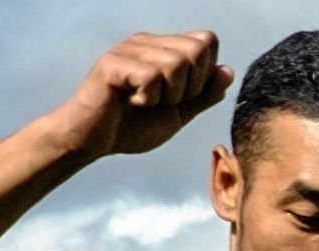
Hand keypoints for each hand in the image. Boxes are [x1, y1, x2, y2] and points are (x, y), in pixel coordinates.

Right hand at [57, 31, 230, 160]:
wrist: (91, 142)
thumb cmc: (130, 126)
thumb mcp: (177, 113)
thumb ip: (203, 94)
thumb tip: (227, 71)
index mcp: (164, 48)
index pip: (206, 41)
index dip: (205, 75)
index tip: (182, 96)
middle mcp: (147, 41)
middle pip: (196, 50)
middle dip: (189, 87)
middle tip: (162, 101)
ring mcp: (129, 49)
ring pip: (176, 64)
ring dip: (167, 95)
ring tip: (145, 103)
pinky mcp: (113, 64)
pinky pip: (151, 76)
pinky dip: (148, 98)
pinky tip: (131, 103)